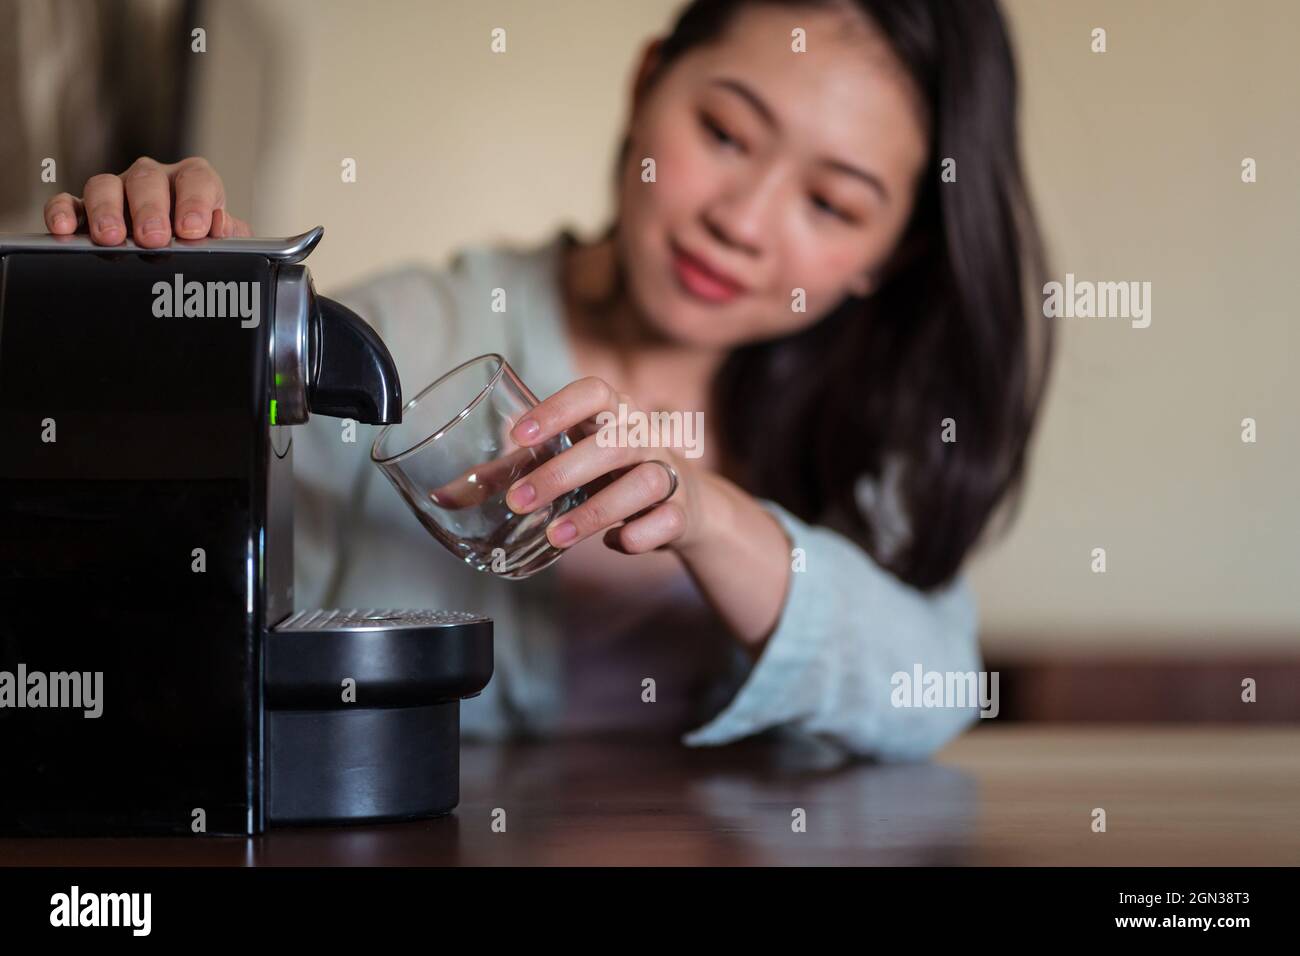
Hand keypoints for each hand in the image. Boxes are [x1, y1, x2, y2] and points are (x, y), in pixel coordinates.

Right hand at [43, 155, 252, 247]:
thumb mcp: (222, 241)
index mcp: (192, 182)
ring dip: (106, 211)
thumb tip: (220, 225)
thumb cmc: (203, 243)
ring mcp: (118, 192)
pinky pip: (70, 203)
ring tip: (111, 238)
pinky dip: (63, 212)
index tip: (192, 229)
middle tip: (153, 238)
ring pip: (105, 186)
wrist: (182, 260)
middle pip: (147, 179)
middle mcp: (154, 180)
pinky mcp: (86, 210)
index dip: (195, 202)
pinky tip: (64, 229)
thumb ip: (229, 234)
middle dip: (149, 209)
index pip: (196, 179)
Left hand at [503, 376, 714, 554]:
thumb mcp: (569, 462)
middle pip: (614, 442)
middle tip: (519, 501)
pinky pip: (668, 520)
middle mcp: (646, 437)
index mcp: (615, 414)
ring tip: (555, 535)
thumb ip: (515, 471)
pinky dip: (639, 535)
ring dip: (596, 511)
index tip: (519, 436)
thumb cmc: (611, 475)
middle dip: (562, 472)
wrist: (685, 504)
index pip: (594, 392)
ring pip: (645, 482)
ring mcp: (669, 473)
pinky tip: (613, 543)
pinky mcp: (682, 512)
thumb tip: (450, 493)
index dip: (558, 409)